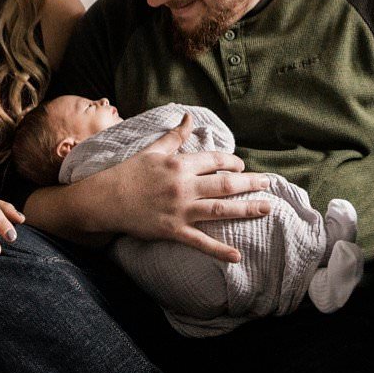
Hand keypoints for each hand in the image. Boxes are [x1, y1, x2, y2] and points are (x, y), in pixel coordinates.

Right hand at [109, 113, 271, 262]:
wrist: (105, 199)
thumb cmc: (129, 173)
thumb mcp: (153, 150)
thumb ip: (175, 135)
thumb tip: (189, 116)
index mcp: (179, 164)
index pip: (215, 160)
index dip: (233, 162)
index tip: (243, 166)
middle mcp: (183, 186)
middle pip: (225, 184)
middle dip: (250, 182)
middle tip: (269, 184)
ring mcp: (180, 209)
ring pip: (220, 209)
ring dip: (246, 209)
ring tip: (266, 208)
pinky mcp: (173, 230)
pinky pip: (200, 242)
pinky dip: (219, 250)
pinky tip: (237, 256)